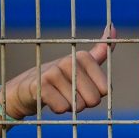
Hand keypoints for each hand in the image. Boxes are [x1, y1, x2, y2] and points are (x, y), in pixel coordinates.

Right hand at [0, 25, 115, 119]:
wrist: (25, 90)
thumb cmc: (58, 80)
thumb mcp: (81, 65)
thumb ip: (99, 52)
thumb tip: (113, 28)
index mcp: (83, 57)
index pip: (106, 90)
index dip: (95, 95)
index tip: (82, 88)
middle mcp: (69, 61)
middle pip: (94, 99)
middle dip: (83, 103)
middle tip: (68, 94)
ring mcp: (54, 72)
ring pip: (78, 105)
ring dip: (69, 107)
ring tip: (57, 96)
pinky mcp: (41, 85)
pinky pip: (62, 108)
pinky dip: (57, 110)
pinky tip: (48, 100)